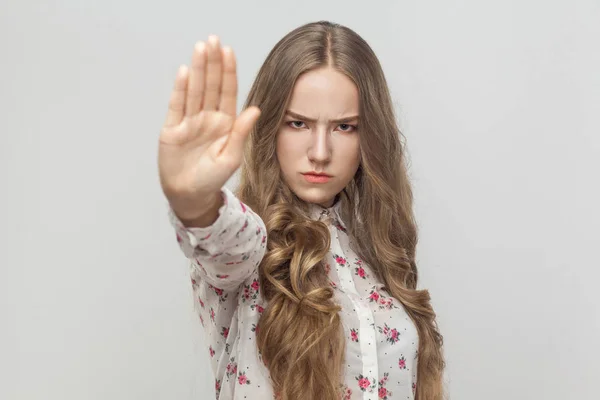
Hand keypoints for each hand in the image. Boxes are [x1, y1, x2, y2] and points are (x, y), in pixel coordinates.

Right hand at [158, 35, 259, 219]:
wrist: (190, 195)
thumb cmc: (213, 178)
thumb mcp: (232, 157)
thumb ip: (241, 133)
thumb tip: (255, 110)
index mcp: (225, 123)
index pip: (227, 91)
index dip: (228, 71)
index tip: (228, 51)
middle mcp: (208, 118)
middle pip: (210, 85)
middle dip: (212, 63)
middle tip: (212, 40)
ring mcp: (189, 121)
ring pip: (194, 91)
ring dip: (196, 70)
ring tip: (200, 48)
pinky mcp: (172, 129)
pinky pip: (177, 106)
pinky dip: (179, 89)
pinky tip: (183, 72)